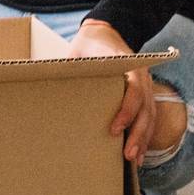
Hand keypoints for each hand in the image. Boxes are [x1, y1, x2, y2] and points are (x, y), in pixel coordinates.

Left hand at [70, 20, 156, 163]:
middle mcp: (142, 76)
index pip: (134, 89)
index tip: (114, 129)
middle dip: (138, 133)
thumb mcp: (79, 53)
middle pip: (146, 108)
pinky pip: (149, 118)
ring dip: (144, 139)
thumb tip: (42, 86)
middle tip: (128, 154)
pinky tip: (139, 153)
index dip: (126, 110)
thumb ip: (69, 69)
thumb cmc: (90, 47)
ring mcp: (146, 86)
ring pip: (150, 116)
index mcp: (128, 64)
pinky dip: (145, 136)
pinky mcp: (144, 96)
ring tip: (134, 160)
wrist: (105, 35)